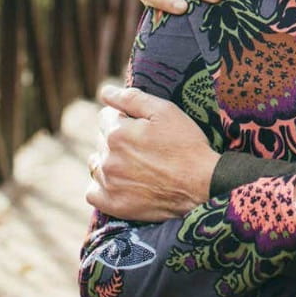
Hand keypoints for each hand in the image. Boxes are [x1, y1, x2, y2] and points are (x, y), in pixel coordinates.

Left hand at [85, 85, 218, 220]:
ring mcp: (110, 184)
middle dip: (117, 138)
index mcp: (117, 133)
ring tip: (134, 163)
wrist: (202, 184)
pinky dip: (101, 186)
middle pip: (101, 140)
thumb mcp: (165, 111)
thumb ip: (131, 98)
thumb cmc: (186, 144)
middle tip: (144, 145)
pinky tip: (119, 182)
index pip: (105, 117)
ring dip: (108, 160)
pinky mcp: (115, 205)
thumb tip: (104, 92)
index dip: (124, 117)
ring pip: (95, 164)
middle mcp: (108, 159)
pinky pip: (92, 192)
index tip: (142, 126)